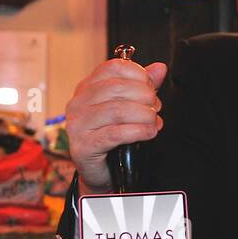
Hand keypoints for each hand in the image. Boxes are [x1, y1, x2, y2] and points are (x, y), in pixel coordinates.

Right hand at [65, 57, 167, 192]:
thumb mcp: (129, 107)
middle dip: (145, 96)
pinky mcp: (83, 146)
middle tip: (156, 108)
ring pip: (117, 110)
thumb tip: (160, 68)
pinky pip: (115, 134)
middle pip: (117, 88)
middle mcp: (78, 103)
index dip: (139, 75)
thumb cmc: (113, 136)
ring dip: (144, 115)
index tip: (152, 88)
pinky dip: (138, 131)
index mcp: (87, 88)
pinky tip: (149, 133)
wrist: (101, 171)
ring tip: (154, 122)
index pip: (113, 67)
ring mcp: (77, 125)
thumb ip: (143, 87)